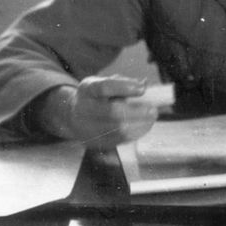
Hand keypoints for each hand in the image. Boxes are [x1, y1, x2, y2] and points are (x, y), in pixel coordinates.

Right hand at [37, 75, 157, 147]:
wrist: (72, 116)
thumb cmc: (95, 97)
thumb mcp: (103, 82)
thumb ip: (123, 82)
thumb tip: (144, 84)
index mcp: (88, 90)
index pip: (105, 87)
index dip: (125, 87)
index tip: (142, 89)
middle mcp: (84, 109)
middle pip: (113, 112)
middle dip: (137, 112)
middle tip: (153, 109)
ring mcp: (88, 128)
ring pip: (118, 129)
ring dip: (140, 124)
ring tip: (152, 117)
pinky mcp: (95, 142)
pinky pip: (119, 140)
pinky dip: (136, 132)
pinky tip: (144, 126)